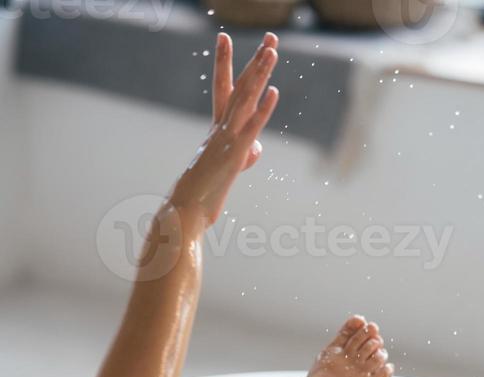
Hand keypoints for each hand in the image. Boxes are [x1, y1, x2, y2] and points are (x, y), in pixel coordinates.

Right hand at [171, 33, 278, 227]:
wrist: (185, 208)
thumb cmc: (203, 192)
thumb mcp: (227, 169)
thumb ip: (244, 154)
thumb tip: (256, 149)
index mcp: (218, 128)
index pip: (228, 89)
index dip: (232, 64)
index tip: (227, 38)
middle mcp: (221, 126)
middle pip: (241, 86)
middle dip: (256, 60)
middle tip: (270, 38)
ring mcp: (227, 137)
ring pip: (245, 99)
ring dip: (260, 73)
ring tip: (272, 50)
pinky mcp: (234, 152)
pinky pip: (252, 126)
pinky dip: (263, 109)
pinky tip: (274, 92)